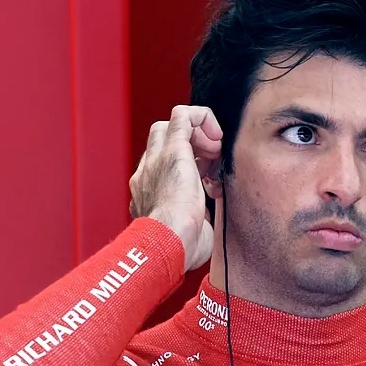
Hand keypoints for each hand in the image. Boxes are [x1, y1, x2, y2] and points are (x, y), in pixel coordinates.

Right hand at [129, 105, 223, 272]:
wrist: (167, 244)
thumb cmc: (179, 249)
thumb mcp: (190, 233)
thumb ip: (197, 220)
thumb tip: (209, 220)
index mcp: (149, 194)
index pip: (165, 165)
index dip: (191, 164)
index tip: (209, 180)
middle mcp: (148, 173)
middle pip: (163, 141)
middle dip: (192, 146)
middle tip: (212, 164)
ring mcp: (156, 160)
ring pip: (170, 126)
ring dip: (198, 134)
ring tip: (215, 153)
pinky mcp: (173, 150)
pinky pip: (183, 115)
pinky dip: (202, 117)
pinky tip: (217, 136)